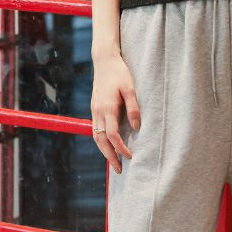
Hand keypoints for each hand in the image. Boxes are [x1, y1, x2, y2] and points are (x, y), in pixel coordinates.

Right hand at [90, 54, 140, 173]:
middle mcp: (98, 111)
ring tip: (113, 163)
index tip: (130, 156)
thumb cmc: (120, 73)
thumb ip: (133, 107)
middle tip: (119, 170)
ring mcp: (94, 110)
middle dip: (109, 157)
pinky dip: (101, 141)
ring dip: (104, 151)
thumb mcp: (130, 88)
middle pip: (101, 140)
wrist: (104, 61)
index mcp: (107, 108)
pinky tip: (108, 146)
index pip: (112, 135)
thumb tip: (136, 127)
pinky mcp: (94, 108)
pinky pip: (96, 129)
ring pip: (96, 136)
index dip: (120, 148)